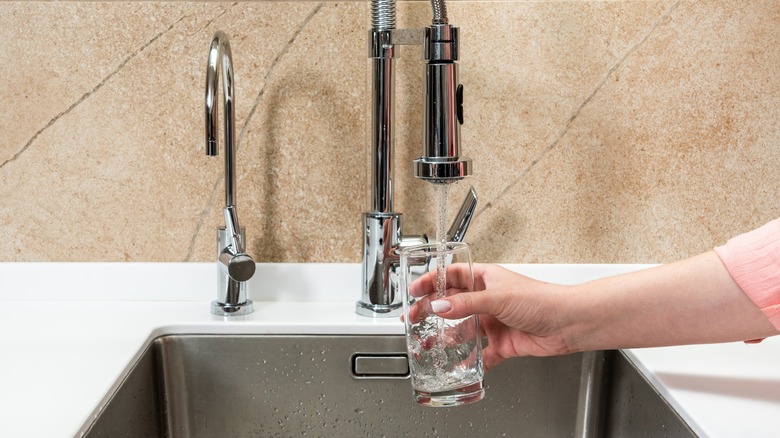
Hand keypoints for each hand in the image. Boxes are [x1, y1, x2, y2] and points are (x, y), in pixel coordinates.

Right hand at [408, 263, 573, 369]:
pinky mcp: (503, 342)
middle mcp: (488, 299)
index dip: (432, 280)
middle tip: (414, 318)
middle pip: (453, 303)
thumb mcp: (497, 297)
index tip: (415, 289)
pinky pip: (481, 353)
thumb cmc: (542, 299)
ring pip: (464, 330)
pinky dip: (471, 361)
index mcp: (486, 278)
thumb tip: (440, 306)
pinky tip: (461, 365)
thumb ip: (466, 304)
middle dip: (432, 310)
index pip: (452, 275)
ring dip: (447, 338)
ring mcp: (495, 321)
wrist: (569, 323)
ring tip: (430, 344)